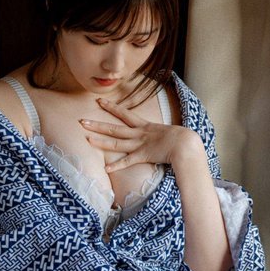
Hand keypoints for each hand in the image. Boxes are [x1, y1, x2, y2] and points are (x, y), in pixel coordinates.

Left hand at [80, 97, 201, 173]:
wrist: (187, 144)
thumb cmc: (183, 139)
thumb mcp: (170, 132)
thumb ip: (162, 135)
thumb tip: (162, 137)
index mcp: (146, 126)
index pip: (125, 114)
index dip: (112, 108)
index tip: (99, 102)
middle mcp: (140, 134)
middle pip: (114, 128)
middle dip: (97, 124)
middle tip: (82, 121)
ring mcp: (140, 144)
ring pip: (116, 142)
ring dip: (101, 141)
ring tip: (86, 138)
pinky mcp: (144, 156)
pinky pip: (128, 161)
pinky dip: (117, 165)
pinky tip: (106, 168)